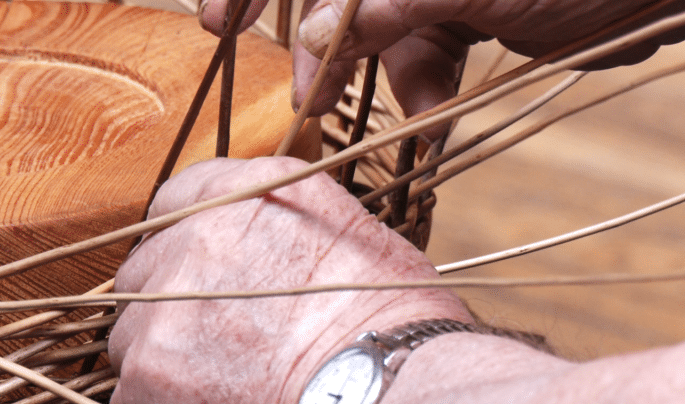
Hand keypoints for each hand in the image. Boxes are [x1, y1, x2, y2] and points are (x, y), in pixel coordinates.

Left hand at [107, 157, 471, 403]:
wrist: (392, 395)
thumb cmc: (400, 327)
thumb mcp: (360, 240)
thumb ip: (296, 233)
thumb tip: (284, 259)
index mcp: (247, 193)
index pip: (178, 200)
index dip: (189, 246)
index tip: (207, 281)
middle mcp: (194, 235)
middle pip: (149, 273)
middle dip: (175, 311)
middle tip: (221, 353)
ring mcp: (162, 305)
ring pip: (134, 340)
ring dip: (168, 370)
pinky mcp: (146, 377)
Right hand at [198, 0, 684, 123]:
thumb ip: (385, 7)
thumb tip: (312, 40)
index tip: (217, 24)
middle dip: (322, 43)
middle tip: (304, 99)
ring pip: (377, 29)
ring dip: (386, 76)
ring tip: (422, 108)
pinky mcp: (467, 14)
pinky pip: (419, 52)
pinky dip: (421, 86)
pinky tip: (435, 112)